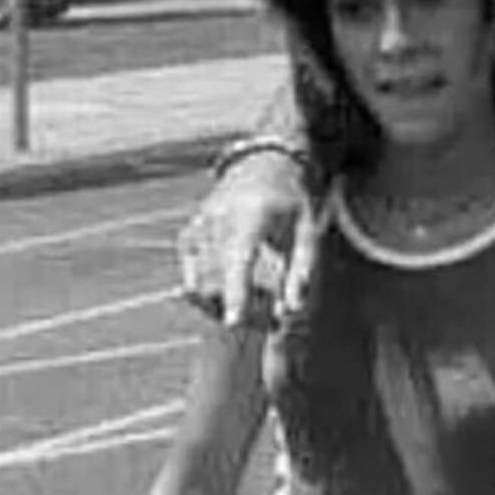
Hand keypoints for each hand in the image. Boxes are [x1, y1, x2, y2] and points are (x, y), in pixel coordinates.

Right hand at [176, 151, 316, 327]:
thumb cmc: (290, 203)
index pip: (238, 259)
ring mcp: (196, 228)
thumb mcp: (308, 231)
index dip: (235, 293)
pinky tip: (235, 296)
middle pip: (216, 279)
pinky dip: (210, 297)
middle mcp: (216, 219)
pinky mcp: (186, 238)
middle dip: (240, 310)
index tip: (234, 324)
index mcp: (250, 214)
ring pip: (199, 286)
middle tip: (271, 326)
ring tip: (257, 309)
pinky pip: (191, 281)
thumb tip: (291, 312)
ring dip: (225, 308)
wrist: (259, 168)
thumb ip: (302, 270)